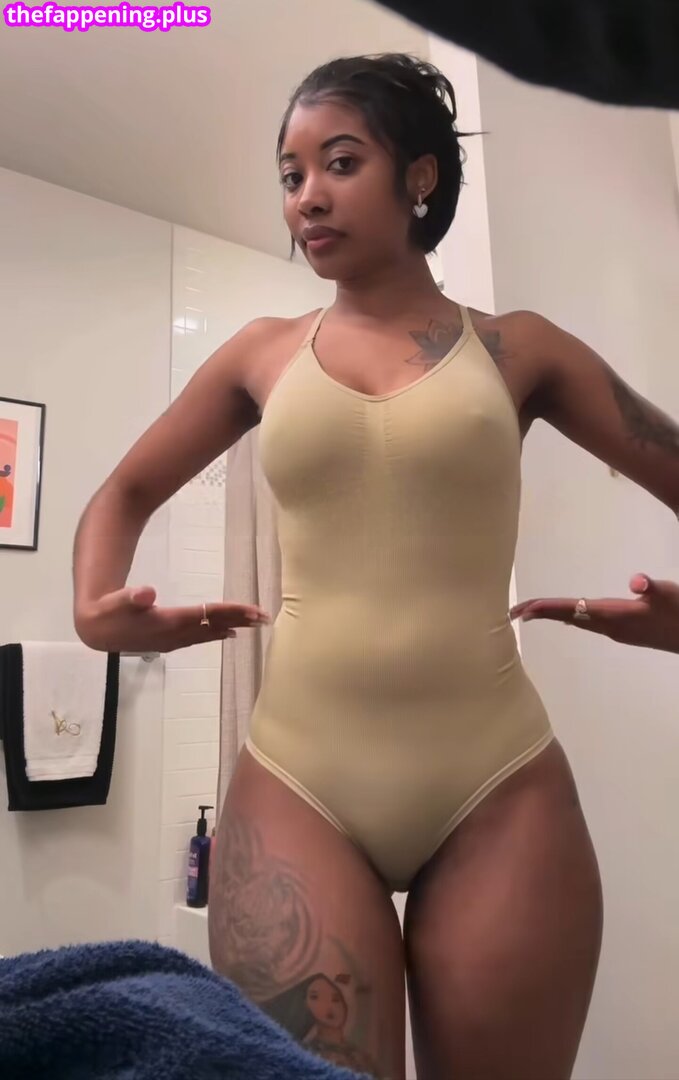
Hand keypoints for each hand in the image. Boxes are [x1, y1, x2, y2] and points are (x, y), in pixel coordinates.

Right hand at [75, 585, 271, 653]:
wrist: (94, 630)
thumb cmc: (106, 611)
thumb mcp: (116, 600)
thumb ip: (131, 597)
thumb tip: (145, 593)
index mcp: (169, 622)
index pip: (209, 615)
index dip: (233, 612)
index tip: (255, 610)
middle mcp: (175, 634)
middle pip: (214, 626)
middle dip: (240, 621)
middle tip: (265, 618)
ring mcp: (172, 640)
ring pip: (208, 634)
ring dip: (230, 628)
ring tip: (251, 626)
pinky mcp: (167, 641)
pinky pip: (198, 638)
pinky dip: (214, 634)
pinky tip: (223, 634)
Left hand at [510, 574, 678, 654]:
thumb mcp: (668, 595)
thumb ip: (652, 588)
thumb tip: (637, 582)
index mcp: (613, 615)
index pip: (572, 610)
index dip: (547, 608)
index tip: (522, 611)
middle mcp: (608, 626)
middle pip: (567, 617)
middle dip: (540, 613)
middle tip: (511, 612)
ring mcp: (615, 631)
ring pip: (575, 621)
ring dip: (553, 615)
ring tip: (529, 612)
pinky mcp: (623, 630)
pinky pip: (586, 622)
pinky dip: (570, 617)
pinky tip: (567, 617)